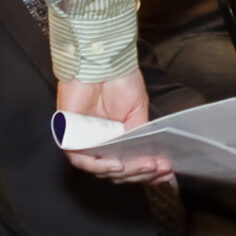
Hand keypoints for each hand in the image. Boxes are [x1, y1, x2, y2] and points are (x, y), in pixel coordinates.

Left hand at [58, 73, 173, 181]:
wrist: (103, 62)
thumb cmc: (119, 80)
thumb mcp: (137, 111)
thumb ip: (139, 135)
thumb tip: (149, 158)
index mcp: (115, 137)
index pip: (129, 162)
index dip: (147, 171)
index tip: (167, 172)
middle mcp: (99, 142)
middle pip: (116, 171)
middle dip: (140, 173)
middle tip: (160, 168)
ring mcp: (84, 141)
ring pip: (101, 170)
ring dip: (125, 172)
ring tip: (145, 167)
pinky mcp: (69, 136)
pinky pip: (82, 160)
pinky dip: (101, 165)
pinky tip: (120, 165)